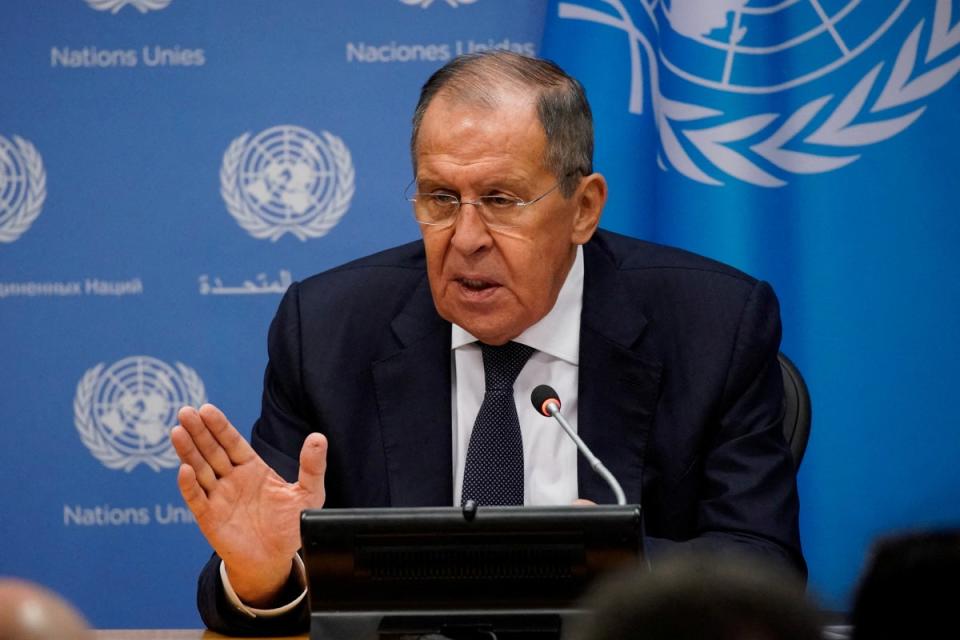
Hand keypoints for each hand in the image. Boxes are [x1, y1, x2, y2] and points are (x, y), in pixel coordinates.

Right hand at [170, 404, 326, 605]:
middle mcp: (232, 479)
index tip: (207, 409)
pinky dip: (189, 485)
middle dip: (199, 432)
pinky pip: (197, 499)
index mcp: (253, 469)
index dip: (220, 426)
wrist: (277, 560)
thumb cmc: (292, 526)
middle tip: (186, 412)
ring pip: (200, 469)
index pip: (232, 442)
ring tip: (177, 431)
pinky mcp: (210, 518)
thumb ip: (312, 466)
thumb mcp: (309, 493)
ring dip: (188, 451)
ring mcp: (219, 497)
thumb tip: (318, 438)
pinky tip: (184, 469)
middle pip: (212, 451)